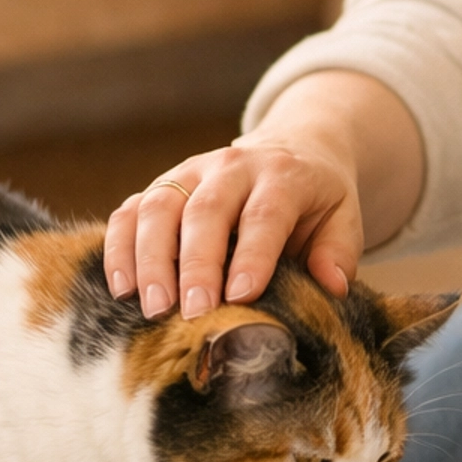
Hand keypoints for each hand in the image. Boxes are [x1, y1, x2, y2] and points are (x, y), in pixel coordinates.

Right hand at [104, 128, 362, 320]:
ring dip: (151, 258)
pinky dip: (120, 247)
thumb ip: (337, 252)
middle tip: (192, 312)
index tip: (241, 296)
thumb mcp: (342, 217)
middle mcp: (232, 167)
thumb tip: (332, 287)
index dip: (252, 255)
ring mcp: (190, 172)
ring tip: (153, 307)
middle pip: (205, 210)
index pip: (264, 214)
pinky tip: (122, 287)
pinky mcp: (161, 185)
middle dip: (196, 264)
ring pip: (159, 206)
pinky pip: (130, 210)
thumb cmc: (315, 199)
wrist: (292, 148)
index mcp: (282, 175)